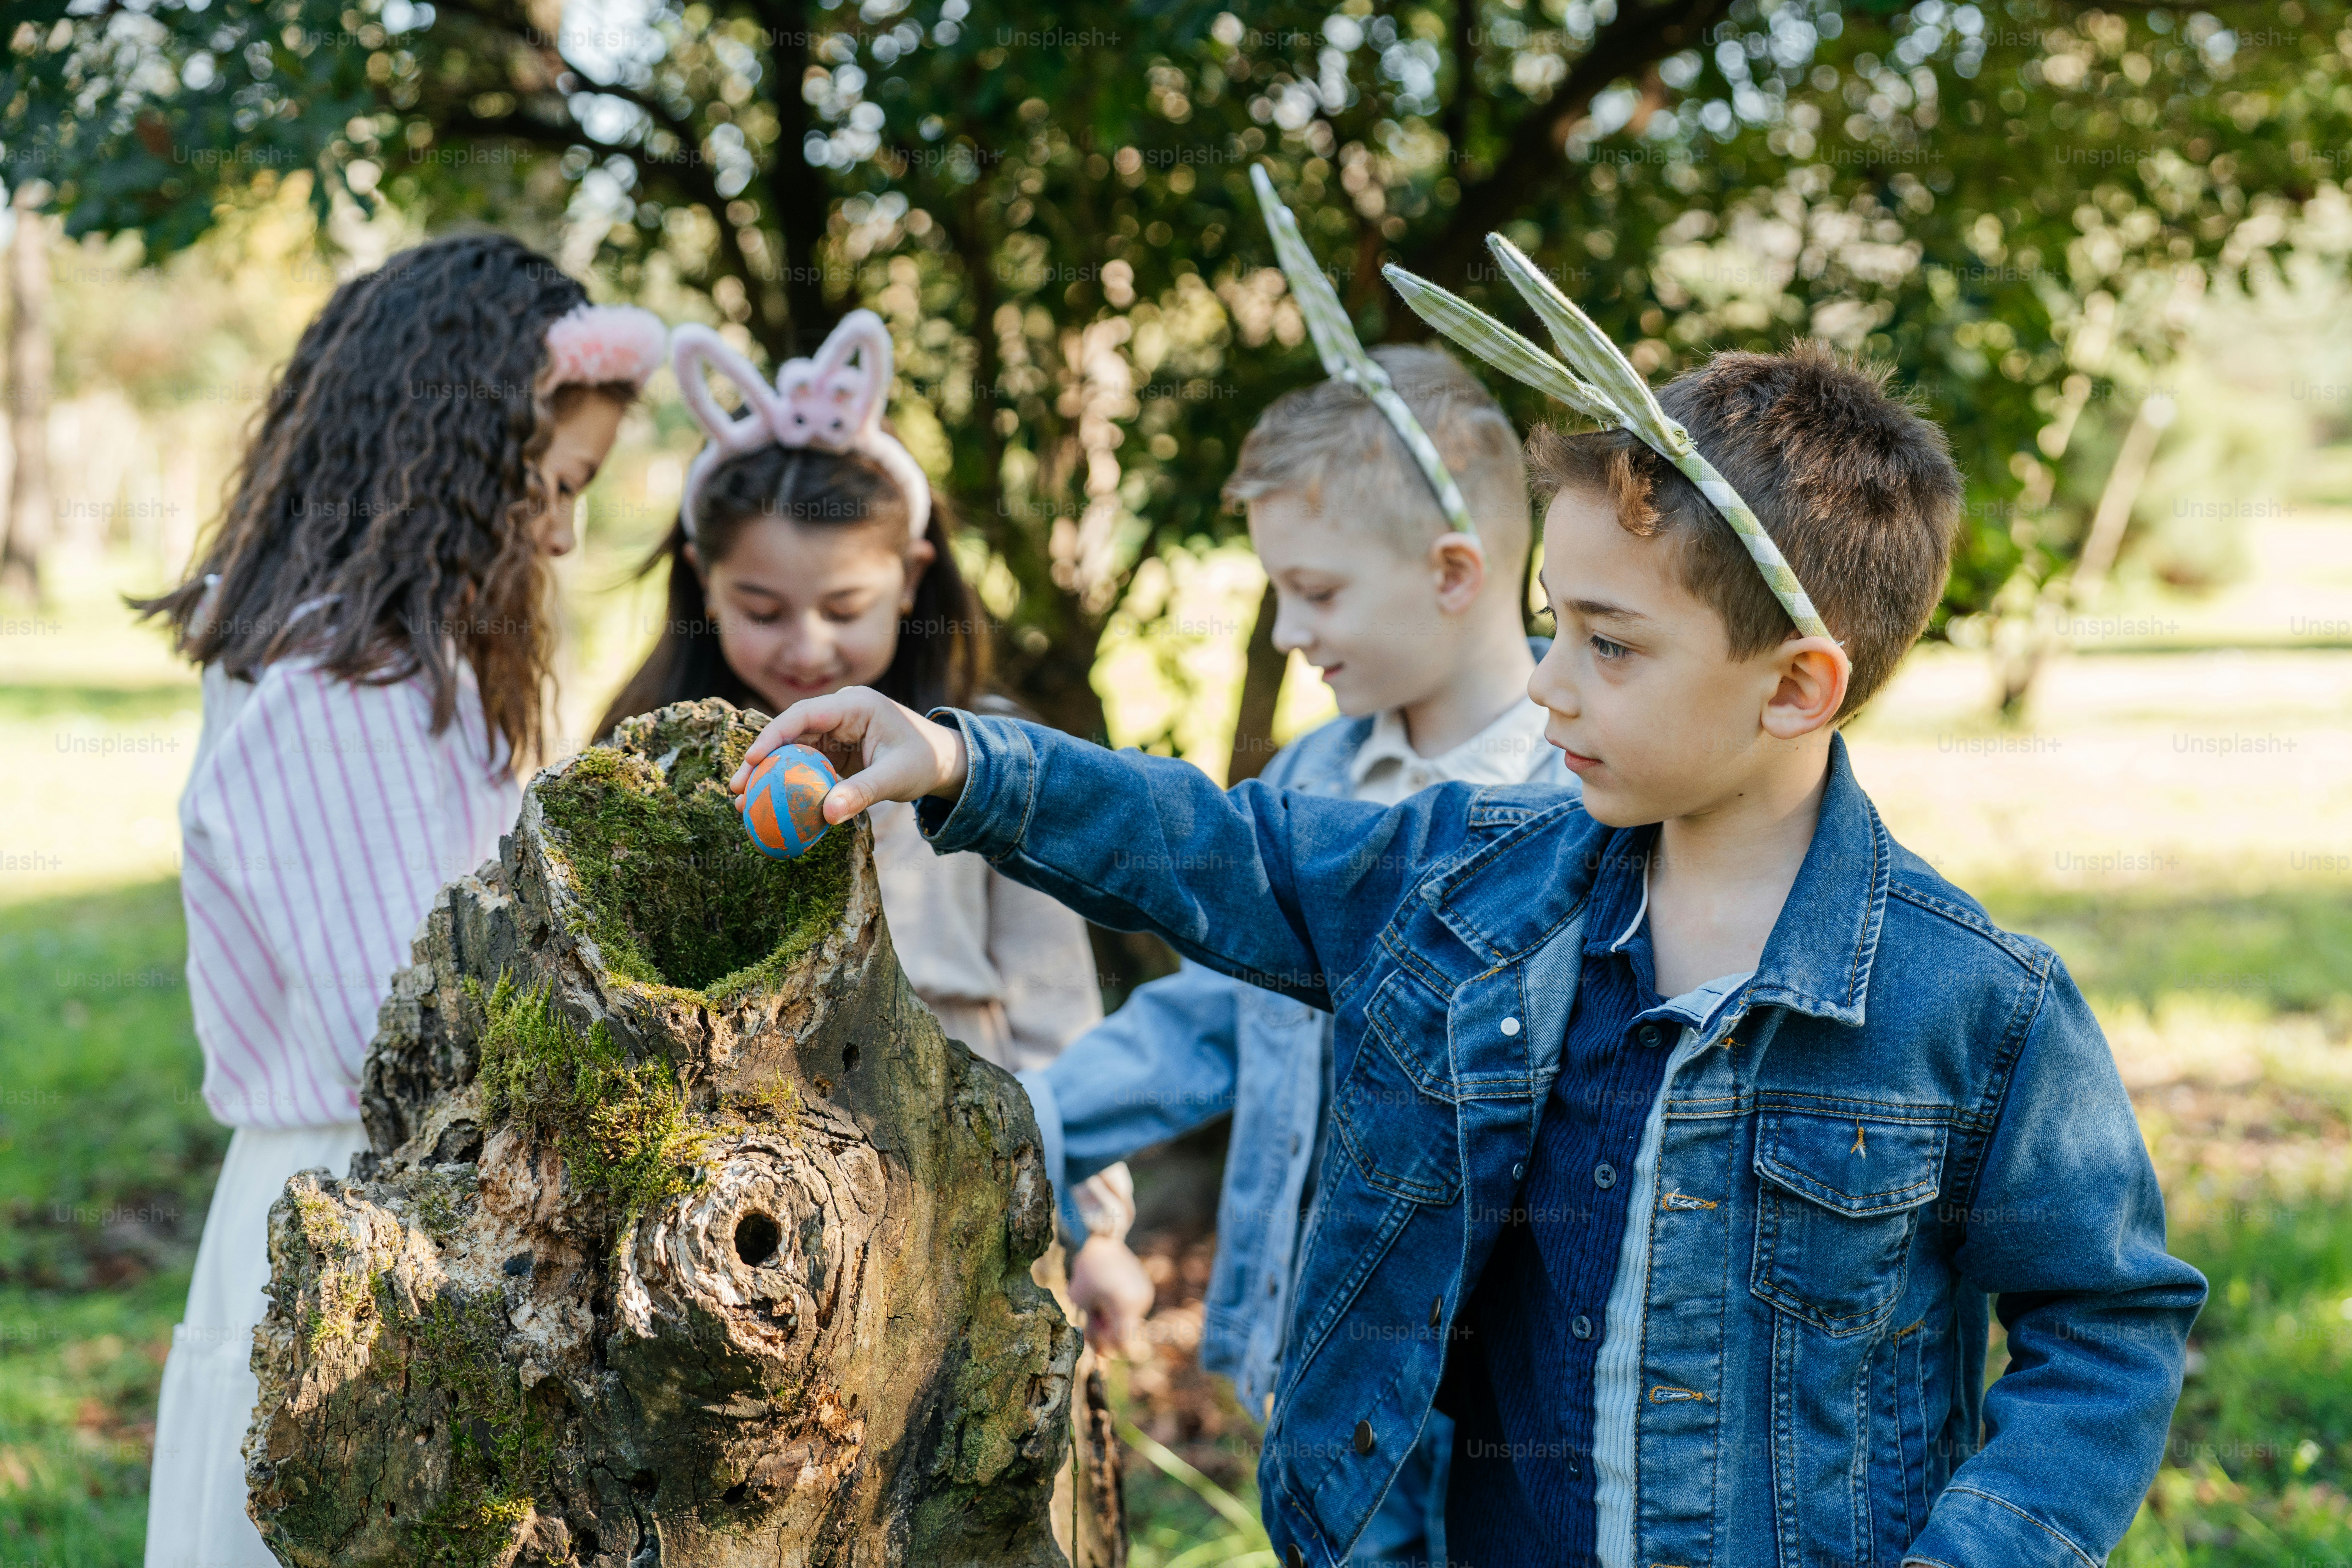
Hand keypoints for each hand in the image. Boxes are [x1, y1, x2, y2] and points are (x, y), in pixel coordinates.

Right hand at [728, 687, 969, 824]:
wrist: (944, 761)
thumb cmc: (924, 761)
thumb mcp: (896, 777)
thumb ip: (863, 793)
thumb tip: (826, 816)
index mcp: (854, 705)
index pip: (803, 714)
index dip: (773, 736)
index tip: (751, 761)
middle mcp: (839, 713)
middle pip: (789, 733)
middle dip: (760, 761)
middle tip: (736, 789)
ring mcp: (834, 732)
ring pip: (791, 751)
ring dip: (768, 776)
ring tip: (742, 804)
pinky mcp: (834, 751)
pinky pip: (803, 765)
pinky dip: (786, 784)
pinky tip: (767, 807)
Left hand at [1067, 1236, 1155, 1357]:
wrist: (1103, 1240)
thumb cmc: (1088, 1271)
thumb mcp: (1081, 1302)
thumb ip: (1090, 1329)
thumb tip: (1098, 1351)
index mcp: (1125, 1306)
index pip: (1122, 1344)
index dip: (1107, 1347)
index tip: (1094, 1338)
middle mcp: (1141, 1302)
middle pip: (1126, 1334)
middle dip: (1109, 1332)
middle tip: (1092, 1317)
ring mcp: (1145, 1295)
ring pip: (1130, 1322)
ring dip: (1114, 1319)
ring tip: (1100, 1301)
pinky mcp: (1145, 1289)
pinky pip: (1133, 1309)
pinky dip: (1120, 1309)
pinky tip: (1109, 1294)